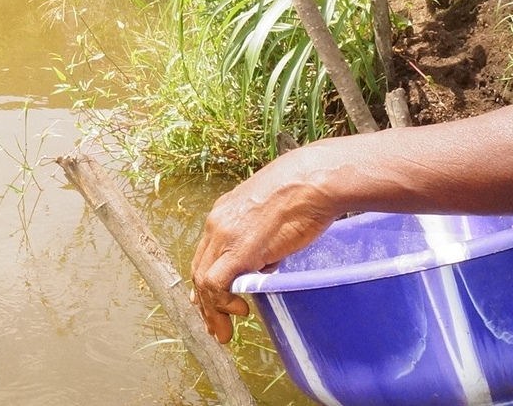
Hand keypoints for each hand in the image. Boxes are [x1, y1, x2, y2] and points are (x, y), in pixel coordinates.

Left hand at [190, 152, 339, 342]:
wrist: (312, 180)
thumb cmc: (303, 192)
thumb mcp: (273, 215)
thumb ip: (261, 239)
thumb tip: (264, 263)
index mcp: (224, 212)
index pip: (205, 254)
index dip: (205, 283)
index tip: (209, 304)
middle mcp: (217, 223)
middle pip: (200, 269)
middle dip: (205, 303)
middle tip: (215, 327)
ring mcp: (224, 235)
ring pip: (204, 280)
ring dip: (212, 310)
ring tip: (224, 332)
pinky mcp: (238, 249)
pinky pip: (216, 282)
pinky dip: (221, 302)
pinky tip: (239, 310)